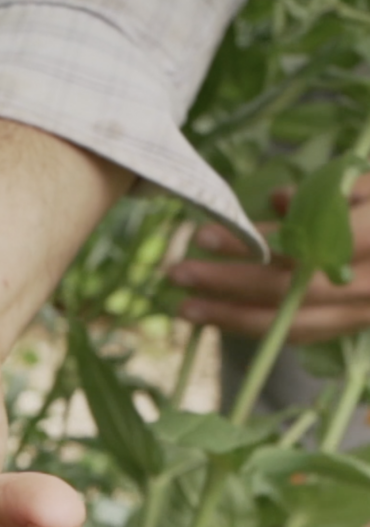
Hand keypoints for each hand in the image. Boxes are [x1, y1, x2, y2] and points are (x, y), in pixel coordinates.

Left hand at [168, 173, 369, 342]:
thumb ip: (331, 192)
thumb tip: (282, 199)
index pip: (302, 247)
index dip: (252, 246)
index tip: (202, 236)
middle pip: (291, 291)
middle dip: (228, 286)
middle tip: (176, 275)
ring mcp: (367, 313)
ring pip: (294, 324)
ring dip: (234, 319)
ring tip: (186, 309)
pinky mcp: (357, 328)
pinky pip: (304, 334)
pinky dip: (260, 328)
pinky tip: (221, 319)